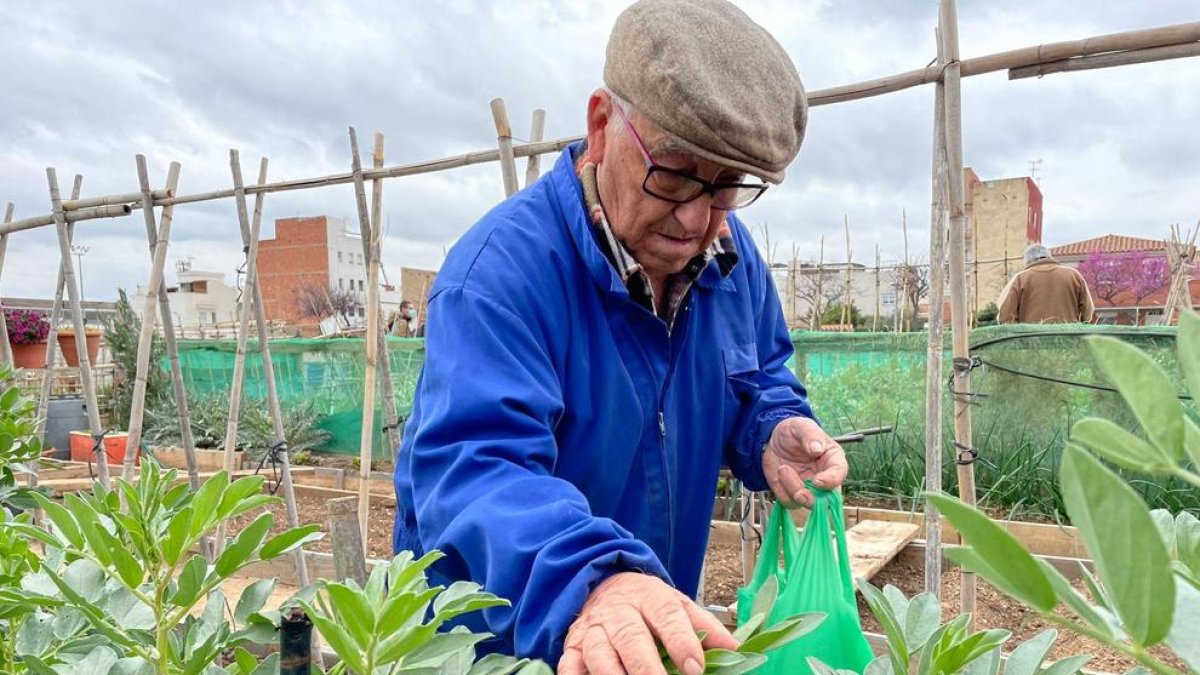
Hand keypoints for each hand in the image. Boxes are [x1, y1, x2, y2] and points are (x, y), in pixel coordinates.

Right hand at [558, 572, 736, 674]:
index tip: (696, 668)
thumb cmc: (646, 603)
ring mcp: (593, 629)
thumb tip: (737, 649)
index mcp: (648, 596)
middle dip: (647, 667)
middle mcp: (618, 612)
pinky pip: (570, 665)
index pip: (666, 615)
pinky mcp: (572, 646)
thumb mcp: (677, 604)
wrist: (602, 584)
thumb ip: (705, 626)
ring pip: (599, 654)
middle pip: (631, 638)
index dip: (681, 641)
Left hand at [762, 417, 848, 507]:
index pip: (839, 474)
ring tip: (782, 468)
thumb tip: (817, 449)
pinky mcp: (793, 493)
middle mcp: (824, 477)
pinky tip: (778, 474)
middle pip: (827, 498)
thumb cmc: (793, 430)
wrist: (772, 438)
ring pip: (806, 502)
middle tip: (799, 492)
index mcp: (832, 459)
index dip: (831, 481)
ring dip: (792, 489)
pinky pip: (789, 502)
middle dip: (812, 498)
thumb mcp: (801, 426)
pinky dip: (781, 491)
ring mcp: (809, 487)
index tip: (817, 481)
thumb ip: (810, 435)